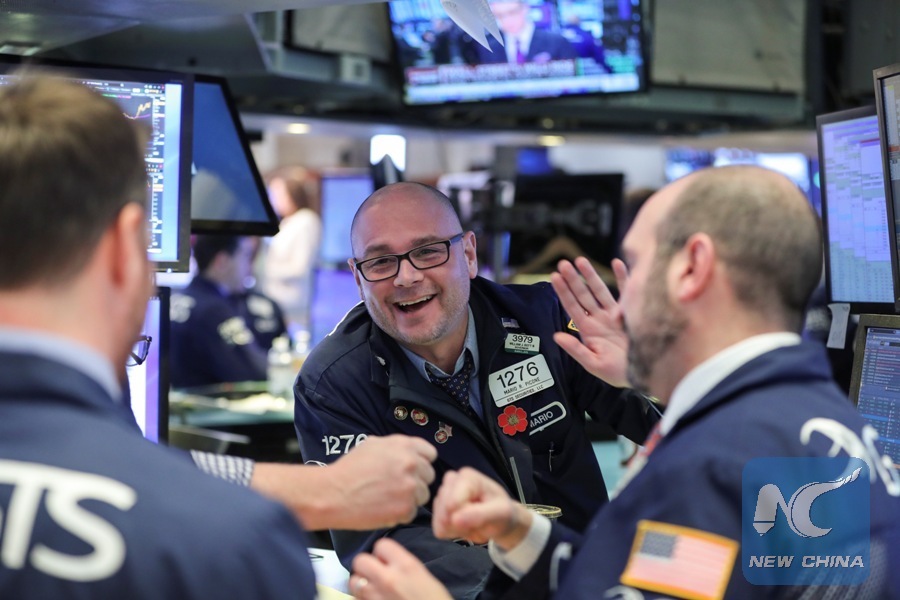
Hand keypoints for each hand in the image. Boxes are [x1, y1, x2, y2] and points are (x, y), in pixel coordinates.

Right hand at [250, 435, 435, 530]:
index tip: (411, 470)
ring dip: (410, 498)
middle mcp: (411, 463)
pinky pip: (412, 512)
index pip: (430, 454)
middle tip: (396, 486)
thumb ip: (396, 446)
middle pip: (429, 475)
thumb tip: (412, 451)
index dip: (421, 463)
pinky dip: (401, 513)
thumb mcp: (373, 444)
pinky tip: (384, 508)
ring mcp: (410, 486)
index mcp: (404, 445)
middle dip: (416, 481)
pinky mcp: (405, 508)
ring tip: (388, 498)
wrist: (333, 493)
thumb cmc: (349, 469)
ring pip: (423, 495)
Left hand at [350, 538, 451, 599]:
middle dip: (367, 565)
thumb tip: (388, 561)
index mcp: (406, 566)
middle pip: (360, 561)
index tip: (386, 559)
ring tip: (372, 588)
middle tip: (375, 572)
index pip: (381, 545)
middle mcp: (388, 579)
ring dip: (361, 583)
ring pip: (354, 582)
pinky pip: (358, 599)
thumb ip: (403, 565)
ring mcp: (377, 597)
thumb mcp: (423, 576)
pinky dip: (363, 599)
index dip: (382, 552)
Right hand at [432, 468, 531, 550]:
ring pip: (440, 523)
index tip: (481, 516)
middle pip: (444, 513)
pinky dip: (454, 532)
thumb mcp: (500, 513)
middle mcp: (451, 481)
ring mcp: (443, 494)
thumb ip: (479, 514)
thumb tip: (454, 519)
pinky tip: (465, 525)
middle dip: (461, 524)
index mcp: (466, 476)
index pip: (452, 504)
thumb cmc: (502, 512)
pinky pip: (439, 529)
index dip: (465, 516)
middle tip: (478, 522)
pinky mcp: (438, 509)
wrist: (501, 521)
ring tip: (473, 523)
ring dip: (459, 529)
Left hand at [550, 256, 629, 387]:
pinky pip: (625, 291)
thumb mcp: (594, 364)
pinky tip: (616, 262)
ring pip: (600, 290)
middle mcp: (599, 319)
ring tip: (580, 260)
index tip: (554, 277)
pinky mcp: (632, 312)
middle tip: (562, 263)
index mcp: (589, 330)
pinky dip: (622, 276)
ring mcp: (615, 314)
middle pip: (583, 295)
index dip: (563, 292)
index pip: (572, 307)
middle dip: (573, 279)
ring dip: (590, 275)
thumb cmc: (618, 372)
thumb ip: (576, 349)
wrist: (645, 373)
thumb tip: (556, 336)